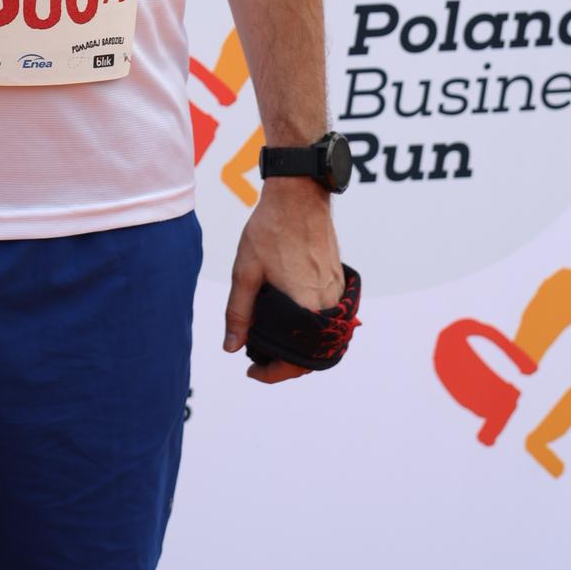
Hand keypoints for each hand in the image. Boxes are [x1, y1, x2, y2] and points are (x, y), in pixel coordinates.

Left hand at [223, 179, 344, 383]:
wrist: (298, 195)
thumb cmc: (269, 230)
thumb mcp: (245, 272)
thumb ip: (239, 312)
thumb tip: (232, 348)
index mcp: (305, 307)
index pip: (296, 362)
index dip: (273, 374)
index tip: (252, 371)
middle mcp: (326, 305)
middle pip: (312, 355)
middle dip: (286, 365)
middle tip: (258, 358)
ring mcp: (336, 292)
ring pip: (322, 338)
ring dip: (300, 346)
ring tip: (271, 340)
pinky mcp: (339, 280)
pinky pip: (328, 317)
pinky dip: (311, 328)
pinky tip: (289, 319)